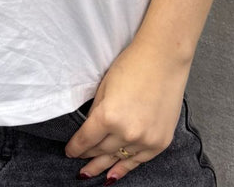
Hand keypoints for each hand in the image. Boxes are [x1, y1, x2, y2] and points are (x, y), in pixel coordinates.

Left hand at [64, 40, 190, 180]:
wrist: (164, 59)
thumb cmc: (133, 66)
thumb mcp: (105, 87)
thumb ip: (96, 112)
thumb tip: (91, 130)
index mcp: (108, 116)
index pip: (86, 139)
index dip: (75, 147)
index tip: (69, 151)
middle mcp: (127, 132)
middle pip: (101, 150)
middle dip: (88, 156)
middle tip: (79, 163)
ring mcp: (145, 139)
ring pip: (118, 158)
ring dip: (103, 165)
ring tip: (90, 174)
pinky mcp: (160, 142)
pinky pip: (138, 161)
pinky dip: (125, 168)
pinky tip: (113, 175)